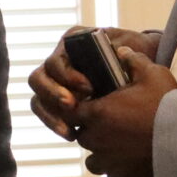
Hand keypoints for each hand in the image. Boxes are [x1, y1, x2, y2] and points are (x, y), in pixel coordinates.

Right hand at [27, 28, 160, 140]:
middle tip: (71, 107)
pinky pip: (47, 113)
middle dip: (53, 95)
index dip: (67, 76)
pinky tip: (71, 134)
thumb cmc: (134, 50)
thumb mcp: (130, 43)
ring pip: (38, 99)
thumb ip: (122, 47)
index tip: (89, 89)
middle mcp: (58, 60)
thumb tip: (117, 54)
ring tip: (70, 131)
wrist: (139, 64)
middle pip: (38, 78)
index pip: (56, 60)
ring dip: (51, 116)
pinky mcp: (58, 101)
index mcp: (70, 42)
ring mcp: (56, 81)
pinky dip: (56, 124)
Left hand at [74, 47, 176, 176]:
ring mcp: (108, 162)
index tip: (95, 106)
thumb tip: (122, 51)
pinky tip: (130, 163)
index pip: (72, 111)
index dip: (82, 108)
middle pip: (82, 136)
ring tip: (119, 145)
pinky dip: (116, 171)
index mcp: (97, 114)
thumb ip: (134, 61)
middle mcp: (96, 140)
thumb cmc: (167, 106)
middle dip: (92, 130)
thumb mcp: (154, 74)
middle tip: (111, 124)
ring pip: (93, 160)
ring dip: (101, 153)